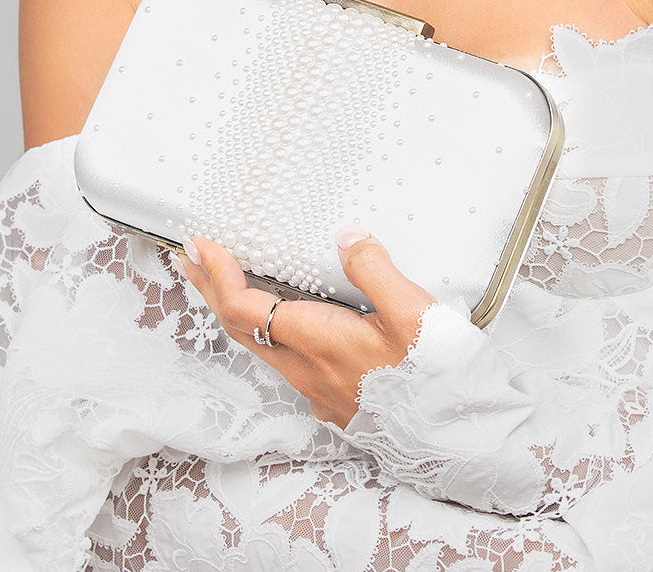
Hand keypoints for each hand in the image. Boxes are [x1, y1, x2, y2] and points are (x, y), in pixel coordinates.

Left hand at [172, 228, 434, 427]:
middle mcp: (308, 370)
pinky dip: (266, 329)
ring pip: (260, 346)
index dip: (217, 274)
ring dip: (235, 309)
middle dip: (211, 289)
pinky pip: (285, 360)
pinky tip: (281, 320)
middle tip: (191, 259)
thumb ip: (374, 269)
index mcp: (318, 342)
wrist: (464, 442)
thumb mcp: (414, 313)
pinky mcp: (336, 399)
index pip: (244, 306)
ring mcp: (320, 389)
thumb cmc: (440, 382)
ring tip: (225, 281)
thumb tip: (346, 237)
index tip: (200, 244)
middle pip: (240, 328)